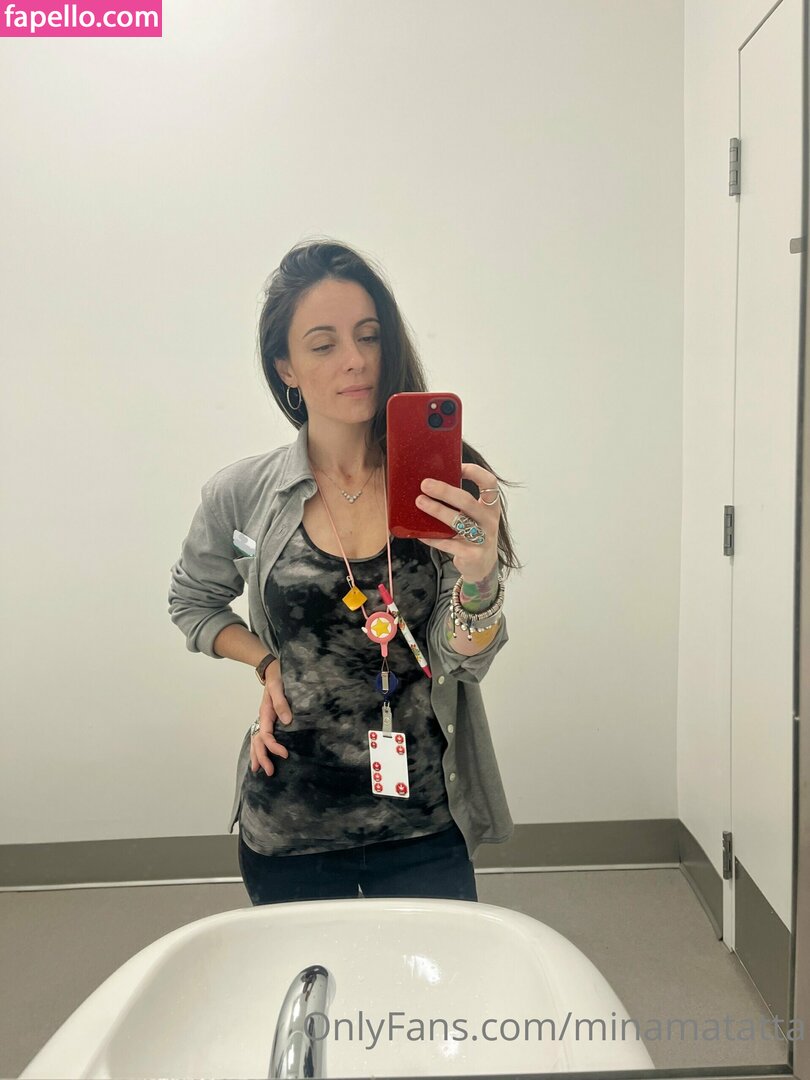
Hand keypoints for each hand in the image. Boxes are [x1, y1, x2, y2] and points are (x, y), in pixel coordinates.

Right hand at [250, 659, 291, 776]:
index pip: (267, 735)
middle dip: (262, 757)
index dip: (274, 747)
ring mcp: (264, 719)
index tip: (285, 754)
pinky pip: (261, 736)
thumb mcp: (279, 687)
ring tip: (258, 769)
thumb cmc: (278, 677)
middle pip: (258, 741)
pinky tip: (261, 755)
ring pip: (256, 740)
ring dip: (257, 755)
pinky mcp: (268, 718)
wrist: (273, 669)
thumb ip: (281, 703)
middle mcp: (263, 718)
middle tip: (269, 772)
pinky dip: (259, 747)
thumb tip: (287, 721)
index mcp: (265, 712)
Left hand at [413, 462, 500, 580]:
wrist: (482, 566)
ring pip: (458, 522)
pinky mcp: (472, 555)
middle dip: (445, 491)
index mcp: (491, 506)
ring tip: (420, 502)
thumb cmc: (473, 534)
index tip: (457, 467)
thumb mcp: (474, 516)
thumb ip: (461, 503)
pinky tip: (420, 533)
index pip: (489, 483)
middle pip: (467, 501)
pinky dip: (433, 537)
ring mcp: (482, 539)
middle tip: (425, 484)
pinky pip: (449, 543)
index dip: (475, 472)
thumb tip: (432, 483)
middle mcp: (489, 521)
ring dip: (437, 510)